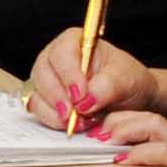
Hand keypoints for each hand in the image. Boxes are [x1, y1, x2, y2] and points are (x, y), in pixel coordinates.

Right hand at [22, 25, 154, 133]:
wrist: (128, 98)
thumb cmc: (126, 79)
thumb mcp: (126, 78)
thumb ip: (107, 86)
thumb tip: (86, 100)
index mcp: (75, 42)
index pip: (62, 52)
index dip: (68, 74)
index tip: (80, 95)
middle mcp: (56, 59)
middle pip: (42, 73)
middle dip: (58, 97)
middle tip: (76, 114)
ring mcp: (47, 80)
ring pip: (37, 93)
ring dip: (56, 112)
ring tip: (81, 122)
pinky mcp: (44, 100)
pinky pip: (38, 110)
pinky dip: (53, 120)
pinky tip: (73, 124)